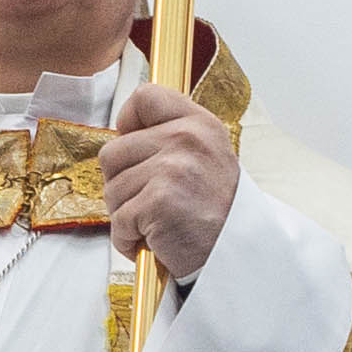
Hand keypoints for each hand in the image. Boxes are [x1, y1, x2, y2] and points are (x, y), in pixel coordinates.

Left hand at [99, 84, 237, 282]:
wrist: (239, 255)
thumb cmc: (218, 214)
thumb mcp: (208, 158)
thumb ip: (172, 136)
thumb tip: (126, 130)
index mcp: (200, 124)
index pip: (146, 97)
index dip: (128, 122)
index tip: (133, 144)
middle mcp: (187, 139)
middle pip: (113, 152)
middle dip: (123, 184)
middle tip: (153, 203)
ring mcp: (172, 169)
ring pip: (112, 189)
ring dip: (127, 215)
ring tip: (158, 224)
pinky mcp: (158, 202)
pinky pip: (119, 220)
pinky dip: (129, 239)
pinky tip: (155, 241)